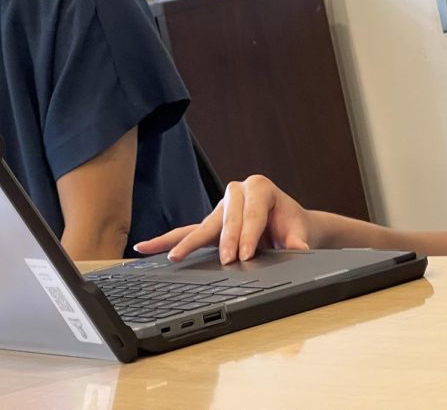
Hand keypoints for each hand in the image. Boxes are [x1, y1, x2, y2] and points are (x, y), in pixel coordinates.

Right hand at [132, 176, 312, 263]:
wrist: (288, 224)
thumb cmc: (292, 225)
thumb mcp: (299, 231)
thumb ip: (298, 240)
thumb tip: (299, 249)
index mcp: (260, 187)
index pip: (252, 211)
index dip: (249, 233)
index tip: (246, 255)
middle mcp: (237, 192)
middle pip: (227, 217)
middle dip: (226, 239)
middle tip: (227, 259)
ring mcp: (221, 207)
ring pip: (203, 225)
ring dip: (188, 243)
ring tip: (172, 256)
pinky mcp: (211, 222)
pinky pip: (188, 231)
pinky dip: (169, 241)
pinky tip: (146, 248)